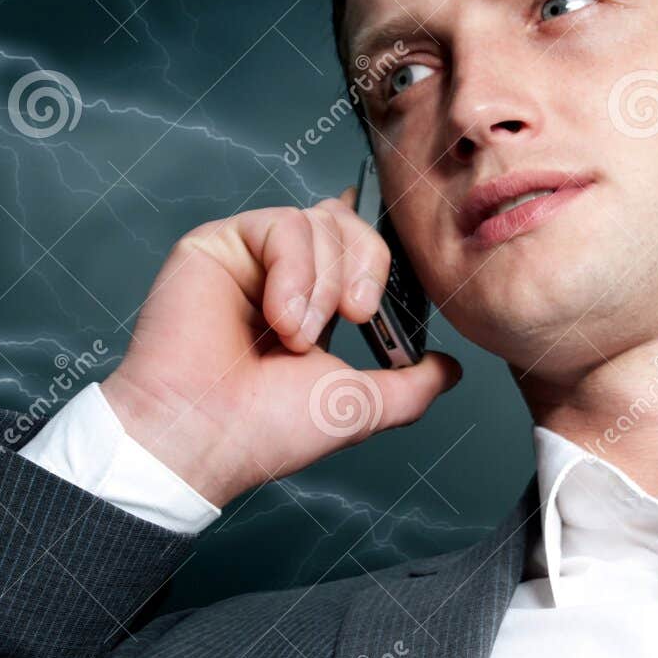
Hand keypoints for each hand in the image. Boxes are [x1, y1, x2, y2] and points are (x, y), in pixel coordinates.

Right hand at [100, 188, 461, 507]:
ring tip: (296, 337)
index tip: (378, 301)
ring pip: (320, 222)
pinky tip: (278, 318)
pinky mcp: (217, 243)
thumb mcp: (361, 405)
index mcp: (314, 305)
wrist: (205, 436)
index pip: (356, 245)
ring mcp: (250, 257)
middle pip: (348, 222)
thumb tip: (452, 369)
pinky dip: (294, 272)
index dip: (376, 253)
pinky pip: (281, 224)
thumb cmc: (267, 429)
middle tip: (355, 318)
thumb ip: (412, 384)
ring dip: (323, 285)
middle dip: (366, 267)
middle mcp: (282, 274)